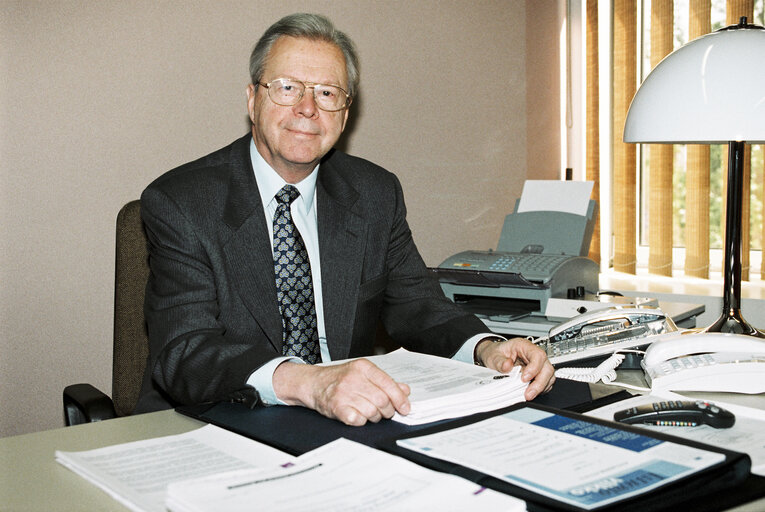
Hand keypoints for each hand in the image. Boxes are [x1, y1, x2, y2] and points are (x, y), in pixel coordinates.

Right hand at [272, 359, 410, 425]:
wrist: (313, 383)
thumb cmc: (339, 379)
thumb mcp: (363, 374)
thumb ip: (384, 382)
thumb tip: (405, 390)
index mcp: (363, 367)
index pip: (388, 384)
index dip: (400, 399)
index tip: (405, 408)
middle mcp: (353, 378)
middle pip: (382, 400)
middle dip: (387, 410)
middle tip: (384, 412)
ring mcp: (344, 392)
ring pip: (372, 412)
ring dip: (374, 417)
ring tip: (369, 413)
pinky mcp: (336, 407)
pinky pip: (358, 420)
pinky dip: (361, 421)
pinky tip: (358, 416)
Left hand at [475, 337, 554, 399]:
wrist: (494, 356)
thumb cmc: (495, 353)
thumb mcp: (492, 355)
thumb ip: (499, 361)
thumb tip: (507, 366)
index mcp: (524, 346)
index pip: (537, 355)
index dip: (534, 368)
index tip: (524, 379)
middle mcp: (533, 355)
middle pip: (546, 368)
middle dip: (540, 383)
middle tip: (528, 394)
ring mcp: (537, 365)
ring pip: (548, 376)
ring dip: (541, 388)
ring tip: (528, 395)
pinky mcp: (537, 374)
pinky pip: (545, 383)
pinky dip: (540, 390)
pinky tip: (530, 393)